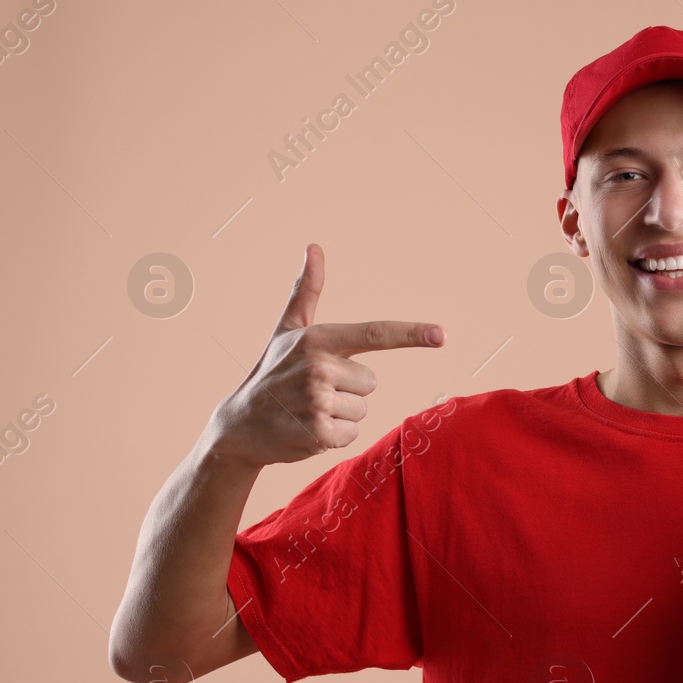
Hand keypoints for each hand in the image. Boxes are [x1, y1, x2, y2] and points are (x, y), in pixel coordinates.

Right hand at [209, 243, 445, 467]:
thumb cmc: (272, 371)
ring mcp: (317, 400)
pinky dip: (334, 435)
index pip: (374, 334)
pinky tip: (308, 429)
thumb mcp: (288, 330)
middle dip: (348, 390)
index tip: (442, 335)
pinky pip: (352, 433)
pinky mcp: (318, 432)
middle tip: (313, 391)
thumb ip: (306, 291)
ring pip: (363, 409)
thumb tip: (314, 247)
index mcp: (317, 339)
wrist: (241, 425)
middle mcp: (318, 367)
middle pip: (371, 382)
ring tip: (308, 409)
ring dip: (341, 415)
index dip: (410, 334)